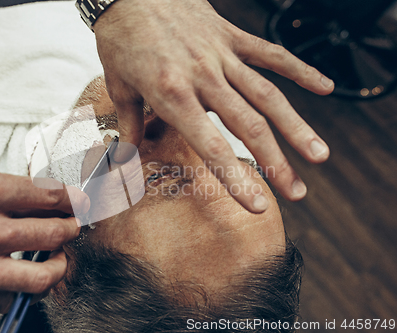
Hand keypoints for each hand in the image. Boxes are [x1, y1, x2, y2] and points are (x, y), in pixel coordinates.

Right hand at [0, 171, 88, 316]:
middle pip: (50, 234)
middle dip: (71, 229)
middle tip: (71, 227)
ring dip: (57, 266)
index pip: (47, 196)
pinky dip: (19, 289)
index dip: (72, 200)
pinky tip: (16, 277)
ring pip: (39, 278)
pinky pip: (7, 300)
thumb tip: (50, 203)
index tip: (79, 202)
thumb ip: (8, 193)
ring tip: (55, 259)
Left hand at [94, 0, 332, 212]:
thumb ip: (129, 128)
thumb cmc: (121, 38)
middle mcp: (203, 78)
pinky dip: (299, 69)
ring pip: (267, 95)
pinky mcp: (232, 36)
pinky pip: (271, 54)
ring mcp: (221, 55)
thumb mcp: (119, 87)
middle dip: (275, 163)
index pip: (211, 146)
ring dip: (296, 127)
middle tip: (297, 192)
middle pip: (249, 126)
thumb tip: (124, 161)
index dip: (236, 179)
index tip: (258, 206)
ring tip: (319, 155)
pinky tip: (324, 87)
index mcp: (172, 95)